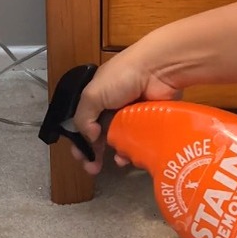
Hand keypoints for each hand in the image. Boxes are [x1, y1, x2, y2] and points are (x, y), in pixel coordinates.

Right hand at [71, 49, 180, 174]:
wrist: (158, 69)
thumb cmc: (121, 78)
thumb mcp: (92, 95)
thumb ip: (83, 119)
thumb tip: (90, 138)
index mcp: (95, 98)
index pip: (82, 123)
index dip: (78, 140)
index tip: (79, 156)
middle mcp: (111, 107)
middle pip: (99, 135)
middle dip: (93, 152)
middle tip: (91, 168)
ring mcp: (130, 116)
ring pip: (118, 141)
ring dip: (113, 154)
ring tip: (113, 163)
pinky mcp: (148, 122)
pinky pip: (137, 142)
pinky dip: (131, 152)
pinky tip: (127, 159)